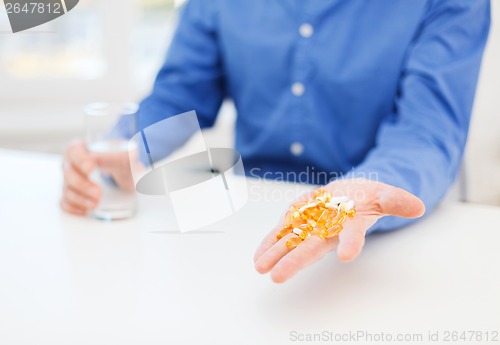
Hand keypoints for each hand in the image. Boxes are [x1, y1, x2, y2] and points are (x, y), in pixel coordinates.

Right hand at [60, 140, 135, 214]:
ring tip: (96, 204)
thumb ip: (112, 155)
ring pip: (67, 189)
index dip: (80, 160)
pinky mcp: (72, 193)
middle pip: (68, 173)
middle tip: (98, 192)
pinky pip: (65, 202)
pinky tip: (86, 209)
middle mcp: (72, 163)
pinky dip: (74, 207)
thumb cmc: (121, 160)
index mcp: (81, 148)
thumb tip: (96, 157)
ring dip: (80, 199)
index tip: (91, 168)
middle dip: (83, 185)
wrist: (125, 172)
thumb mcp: (123, 155)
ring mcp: (70, 179)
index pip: (74, 150)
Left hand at [254, 178, 424, 282]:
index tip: (347, 256)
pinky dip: (269, 243)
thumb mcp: (384, 193)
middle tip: (278, 276)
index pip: (352, 235)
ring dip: (275, 254)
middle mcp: (329, 231)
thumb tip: (419, 205)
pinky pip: (282, 233)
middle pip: (312, 247)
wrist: (349, 193)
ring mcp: (310, 227)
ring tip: (260, 267)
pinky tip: (258, 256)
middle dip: (295, 260)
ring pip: (292, 241)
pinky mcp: (298, 220)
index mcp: (351, 225)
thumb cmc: (367, 196)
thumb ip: (396, 199)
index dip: (351, 244)